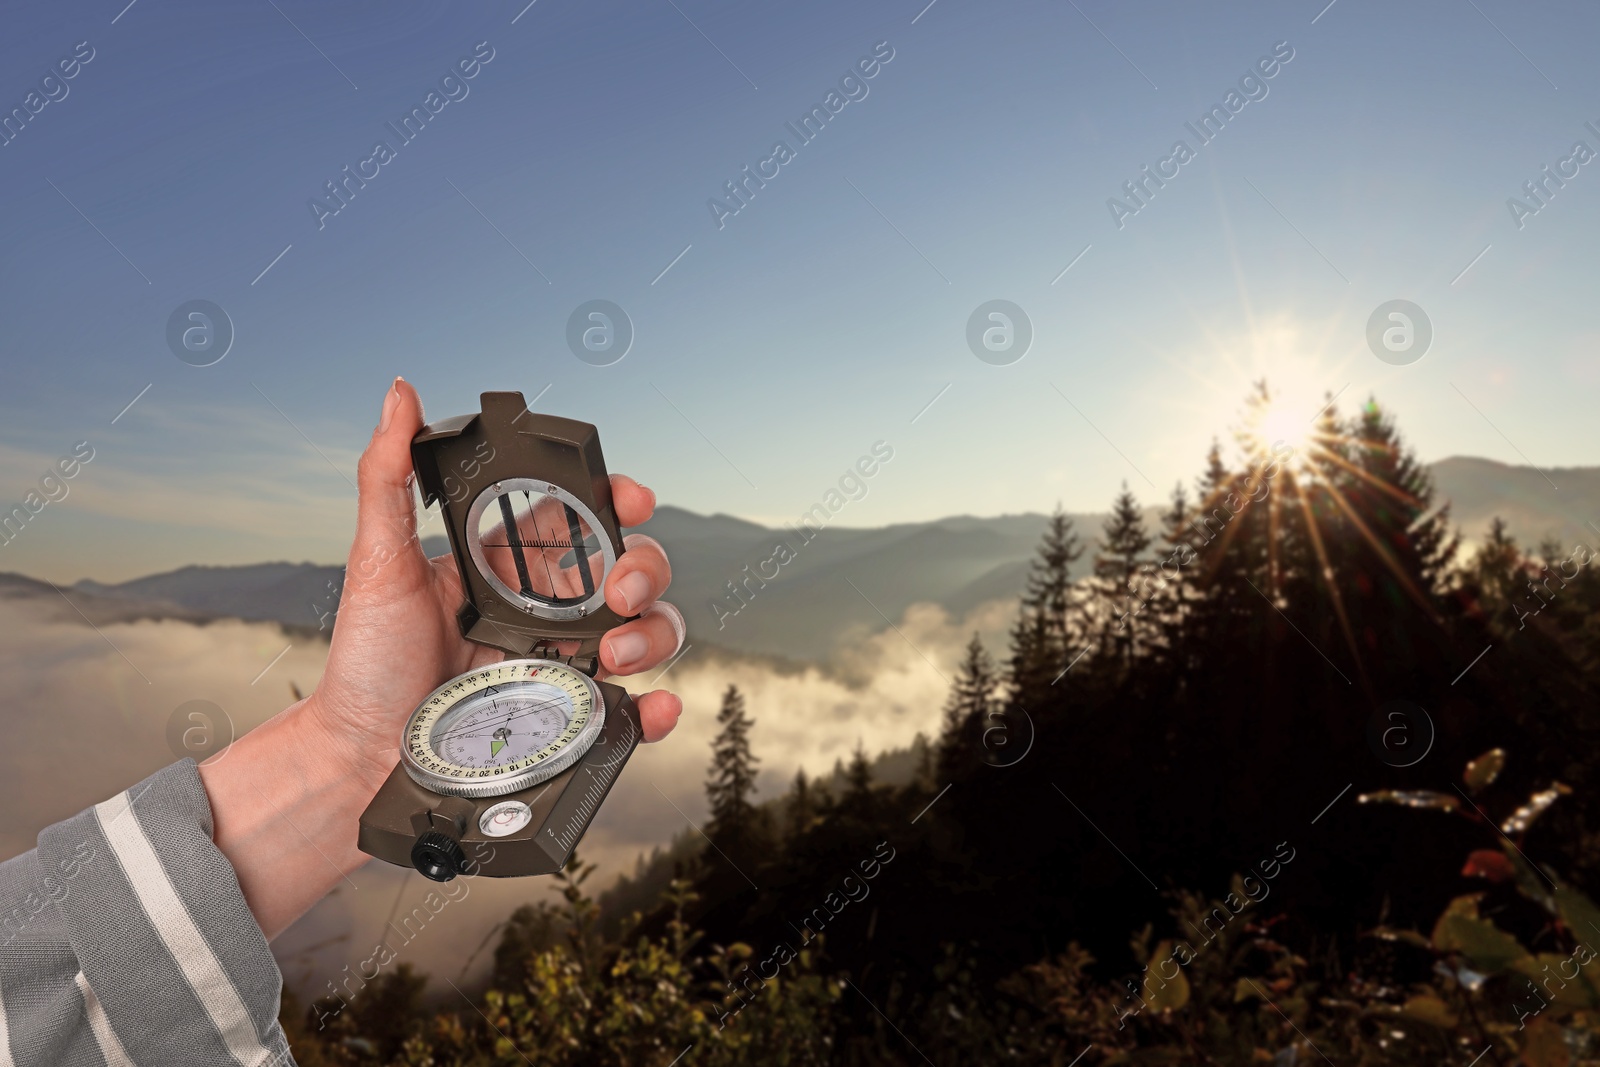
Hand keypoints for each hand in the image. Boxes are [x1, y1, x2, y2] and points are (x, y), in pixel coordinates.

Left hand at [304, 378, 684, 791]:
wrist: (359, 759)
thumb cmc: (365, 663)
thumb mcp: (376, 561)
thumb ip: (388, 477)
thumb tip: (400, 395)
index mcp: (508, 565)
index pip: (582, 517)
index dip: (617, 500)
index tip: (629, 497)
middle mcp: (545, 611)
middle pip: (630, 569)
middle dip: (644, 568)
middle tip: (617, 590)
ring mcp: (563, 664)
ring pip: (646, 631)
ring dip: (654, 632)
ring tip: (614, 653)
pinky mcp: (571, 720)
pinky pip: (633, 710)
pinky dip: (657, 707)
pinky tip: (652, 704)